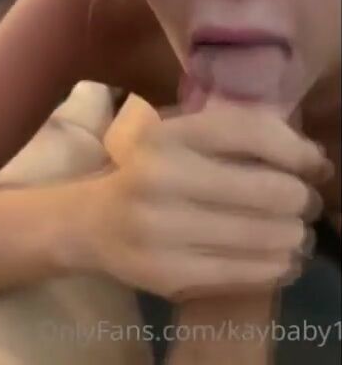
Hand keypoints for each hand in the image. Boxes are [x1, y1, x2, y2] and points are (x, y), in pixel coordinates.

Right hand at [83, 95, 330, 300]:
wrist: (93, 222)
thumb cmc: (151, 169)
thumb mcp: (182, 136)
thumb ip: (237, 134)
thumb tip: (309, 157)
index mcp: (168, 134)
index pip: (252, 133)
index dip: (298, 151)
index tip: (315, 165)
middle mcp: (162, 176)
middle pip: (271, 189)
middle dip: (303, 198)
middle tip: (305, 203)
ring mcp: (163, 229)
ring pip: (267, 235)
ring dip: (296, 234)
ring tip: (295, 232)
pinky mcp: (169, 274)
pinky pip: (249, 272)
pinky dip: (279, 265)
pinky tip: (282, 258)